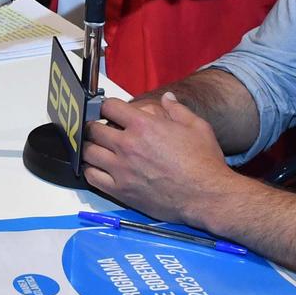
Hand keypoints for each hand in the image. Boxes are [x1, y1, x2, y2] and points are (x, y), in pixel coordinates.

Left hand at [81, 93, 236, 227]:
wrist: (207, 196)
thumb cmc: (204, 161)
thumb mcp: (197, 126)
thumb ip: (177, 109)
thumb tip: (167, 98)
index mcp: (144, 125)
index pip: (109, 106)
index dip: (106, 105)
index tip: (108, 110)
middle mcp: (127, 145)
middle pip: (93, 129)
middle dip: (95, 126)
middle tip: (100, 129)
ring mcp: (121, 169)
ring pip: (88, 152)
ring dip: (90, 147)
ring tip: (98, 148)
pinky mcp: (120, 191)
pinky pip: (92, 177)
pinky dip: (91, 170)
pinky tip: (99, 168)